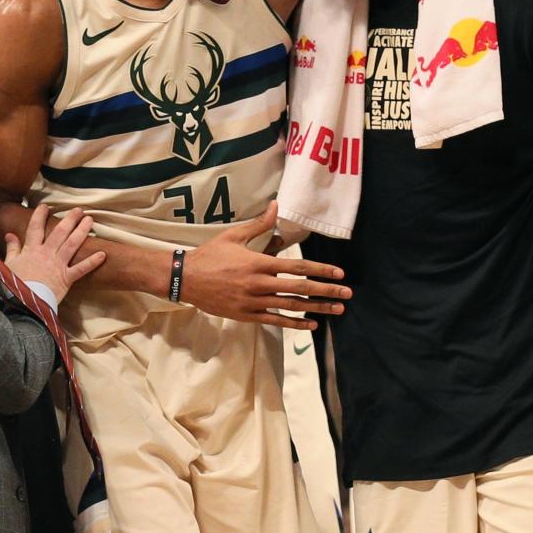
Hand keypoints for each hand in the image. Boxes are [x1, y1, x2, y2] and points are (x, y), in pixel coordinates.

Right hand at [5, 205, 105, 302]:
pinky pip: (81, 269)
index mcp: (31, 250)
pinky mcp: (66, 278)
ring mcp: (58, 265)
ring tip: (90, 220)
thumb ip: (12, 249)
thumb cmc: (14, 285)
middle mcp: (46, 254)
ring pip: (72, 244)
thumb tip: (9, 235)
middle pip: (60, 232)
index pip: (35, 228)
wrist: (22, 304)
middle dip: (69, 219)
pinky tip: (103, 254)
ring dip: (82, 231)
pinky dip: (92, 262)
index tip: (45, 206)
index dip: (39, 216)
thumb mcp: (8, 265)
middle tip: (78, 210)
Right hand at [181, 201, 349, 329]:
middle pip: (299, 288)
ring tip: (336, 310)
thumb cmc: (210, 254)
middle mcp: (259, 284)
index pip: (297, 266)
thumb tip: (276, 206)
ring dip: (316, 309)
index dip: (320, 270)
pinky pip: (275, 320)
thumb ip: (259, 224)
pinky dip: (294, 323)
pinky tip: (311, 325)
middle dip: (326, 291)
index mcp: (259, 262)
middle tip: (347, 293)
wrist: (186, 279)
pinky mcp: (247, 315)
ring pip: (291, 306)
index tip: (339, 272)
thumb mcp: (234, 235)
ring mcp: (253, 302)